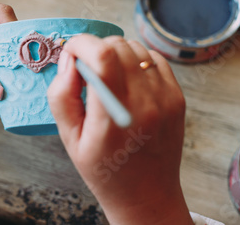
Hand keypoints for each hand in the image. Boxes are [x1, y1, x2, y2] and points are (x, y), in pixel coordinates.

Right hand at [47, 35, 192, 224]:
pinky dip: (136, 59)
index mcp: (114, 116)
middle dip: (95, 47)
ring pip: (137, 48)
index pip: (101, 55)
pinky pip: (154, 59)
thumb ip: (62, 96)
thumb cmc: (105, 170)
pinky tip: (127, 79)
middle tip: (86, 69)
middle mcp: (145, 103)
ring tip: (107, 76)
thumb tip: (69, 60)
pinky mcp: (177, 97)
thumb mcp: (70, 139)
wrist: (147, 195)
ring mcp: (166, 98)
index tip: (70, 52)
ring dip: (116, 52)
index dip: (80, 44)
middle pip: (119, 45)